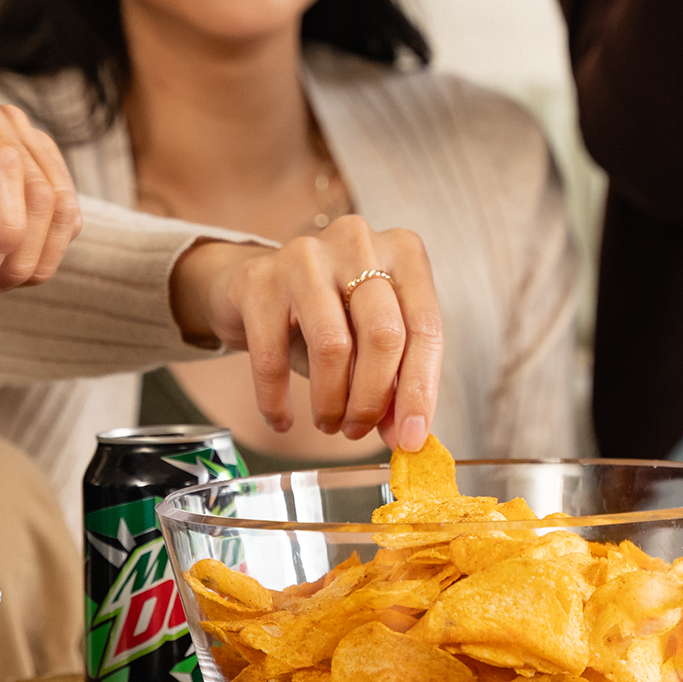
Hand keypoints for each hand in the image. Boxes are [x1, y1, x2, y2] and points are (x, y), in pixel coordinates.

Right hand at [168, 215, 441, 451]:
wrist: (257, 285)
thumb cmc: (329, 313)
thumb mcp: (370, 340)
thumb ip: (395, 382)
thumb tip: (405, 436)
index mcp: (403, 252)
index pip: (425, 328)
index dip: (420, 391)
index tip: (411, 439)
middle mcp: (358, 242)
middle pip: (383, 335)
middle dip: (373, 399)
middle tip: (359, 430)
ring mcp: (305, 256)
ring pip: (332, 346)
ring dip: (331, 402)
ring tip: (328, 423)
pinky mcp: (258, 279)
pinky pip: (273, 356)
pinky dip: (277, 400)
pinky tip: (281, 420)